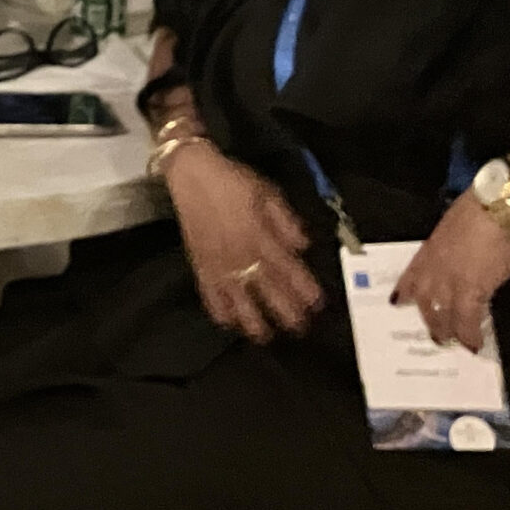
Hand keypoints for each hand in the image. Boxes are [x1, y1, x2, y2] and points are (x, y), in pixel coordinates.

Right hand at [166, 143, 322, 342]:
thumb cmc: (232, 180)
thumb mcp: (268, 192)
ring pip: (237, 297)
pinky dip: (218, 308)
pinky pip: (208, 291)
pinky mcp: (200, 263)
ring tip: (264, 335)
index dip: (303, 288)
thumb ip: (286, 221)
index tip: (317, 304)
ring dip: (252, 318)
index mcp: (260, 235)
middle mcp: (240, 253)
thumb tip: (302, 244)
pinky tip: (228, 322)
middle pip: (266, 289)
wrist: (192, 173)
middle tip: (299, 328)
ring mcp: (218, 261)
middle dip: (285, 310)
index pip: (287, 269)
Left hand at [392, 192, 509, 351]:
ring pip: (442, 314)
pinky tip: (474, 345)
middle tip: (434, 333)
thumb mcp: (458, 223)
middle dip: (429, 317)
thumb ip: (454, 242)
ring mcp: (450, 280)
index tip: (398, 302)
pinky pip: (468, 320)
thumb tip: (464, 251)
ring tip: (453, 343)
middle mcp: (435, 267)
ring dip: (447, 331)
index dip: (406, 290)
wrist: (505, 208)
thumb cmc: (486, 207)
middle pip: (424, 298)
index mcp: (431, 247)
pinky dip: (471, 334)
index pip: (412, 273)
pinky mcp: (473, 291)